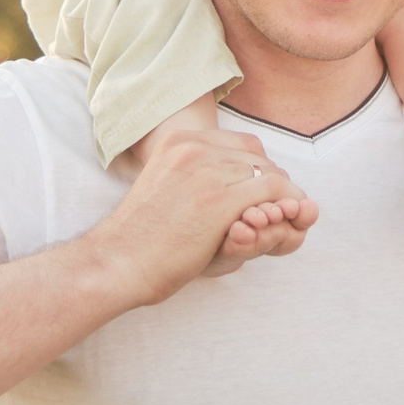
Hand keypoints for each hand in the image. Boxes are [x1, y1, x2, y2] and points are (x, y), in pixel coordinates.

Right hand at [100, 127, 317, 302]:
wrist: (117, 263)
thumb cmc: (141, 238)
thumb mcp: (166, 188)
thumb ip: (195, 176)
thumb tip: (237, 180)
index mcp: (179, 141)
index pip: (242, 144)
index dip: (258, 171)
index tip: (260, 197)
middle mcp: (193, 148)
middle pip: (258, 158)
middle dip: (273, 187)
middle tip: (275, 214)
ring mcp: (206, 172)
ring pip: (270, 174)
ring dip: (280, 200)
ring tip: (277, 222)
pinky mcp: (218, 200)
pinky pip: (273, 191)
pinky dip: (285, 206)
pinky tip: (279, 224)